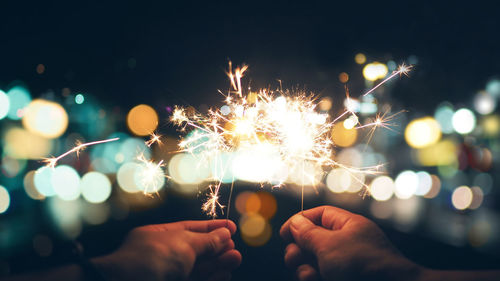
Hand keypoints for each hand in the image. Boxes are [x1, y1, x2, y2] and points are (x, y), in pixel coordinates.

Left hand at [94, 220, 240, 280]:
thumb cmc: (152, 259)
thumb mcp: (183, 242)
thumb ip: (206, 240)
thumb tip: (224, 233)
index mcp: (155, 238)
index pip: (187, 229)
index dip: (210, 228)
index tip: (230, 227)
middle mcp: (160, 257)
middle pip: (194, 251)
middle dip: (216, 248)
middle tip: (233, 245)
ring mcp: (166, 276)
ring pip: (197, 270)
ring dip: (217, 264)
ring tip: (235, 257)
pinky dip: (212, 279)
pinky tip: (225, 274)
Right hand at [280, 206, 420, 280]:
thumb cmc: (364, 265)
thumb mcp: (330, 244)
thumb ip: (308, 233)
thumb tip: (295, 222)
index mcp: (348, 226)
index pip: (319, 215)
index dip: (300, 222)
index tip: (284, 234)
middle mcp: (346, 245)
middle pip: (312, 241)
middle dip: (299, 250)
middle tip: (294, 258)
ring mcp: (345, 266)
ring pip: (313, 263)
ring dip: (304, 269)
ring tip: (310, 275)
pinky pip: (319, 277)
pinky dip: (313, 279)